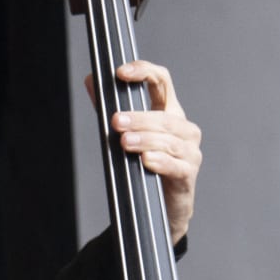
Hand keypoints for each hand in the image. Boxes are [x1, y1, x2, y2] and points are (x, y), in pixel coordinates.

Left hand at [101, 58, 200, 244]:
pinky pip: (176, 166)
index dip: (144, 71)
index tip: (120, 73)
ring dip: (146, 139)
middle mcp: (183, 129)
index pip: (162, 81)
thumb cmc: (143, 165)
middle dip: (139, 117)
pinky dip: (160, 162)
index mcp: (168, 111)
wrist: (159, 208)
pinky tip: (146, 161)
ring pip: (170, 140)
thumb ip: (109, 107)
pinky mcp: (188, 175)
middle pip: (165, 115)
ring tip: (125, 142)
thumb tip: (90, 79)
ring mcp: (189, 152)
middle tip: (116, 121)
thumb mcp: (125, 132)